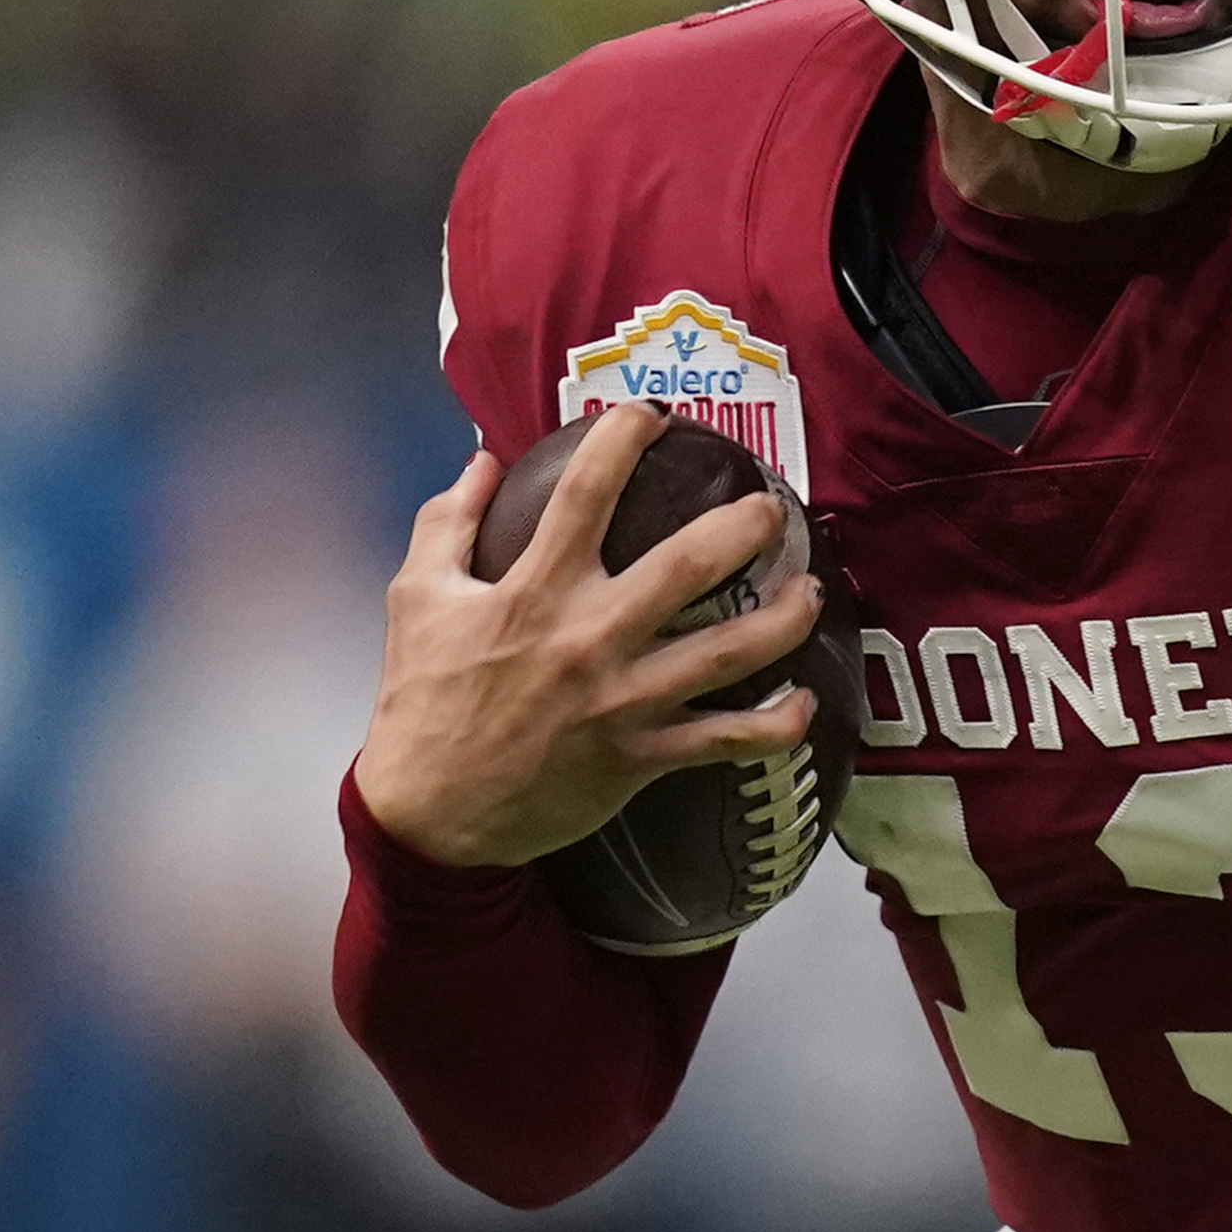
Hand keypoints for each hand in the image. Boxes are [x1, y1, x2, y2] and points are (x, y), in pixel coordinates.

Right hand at [351, 406, 824, 869]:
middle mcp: (589, 638)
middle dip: (742, 527)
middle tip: (772, 507)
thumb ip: (448, 521)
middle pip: (687, 567)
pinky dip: (774, 725)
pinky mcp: (640, 757)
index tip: (650, 416)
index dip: (623, 439)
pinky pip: (725, 740)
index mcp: (534, 591)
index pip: (586, 493)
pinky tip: (803, 702)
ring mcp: (622, 701)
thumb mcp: (417, 599)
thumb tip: (482, 459)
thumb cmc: (423, 702)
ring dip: (782, 620)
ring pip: (726, 653)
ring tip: (813, 591)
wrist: (429, 815)